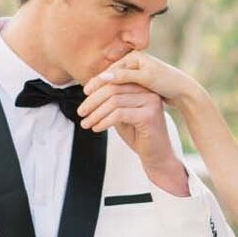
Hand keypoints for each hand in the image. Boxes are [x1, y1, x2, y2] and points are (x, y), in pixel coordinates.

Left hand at [78, 62, 186, 188]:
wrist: (157, 156)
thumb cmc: (138, 135)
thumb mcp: (121, 114)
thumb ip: (111, 101)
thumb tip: (89, 89)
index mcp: (143, 87)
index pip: (116, 80)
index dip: (97, 86)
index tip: (83, 95)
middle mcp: (149, 91)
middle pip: (113, 89)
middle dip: (93, 101)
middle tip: (81, 112)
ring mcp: (151, 102)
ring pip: (114, 101)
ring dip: (96, 113)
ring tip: (86, 123)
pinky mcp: (149, 116)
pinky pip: (119, 114)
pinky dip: (104, 121)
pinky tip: (96, 128)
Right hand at [84, 51, 199, 108]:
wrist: (185, 90)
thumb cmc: (168, 82)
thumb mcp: (147, 78)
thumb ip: (125, 77)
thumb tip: (103, 77)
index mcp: (134, 57)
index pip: (109, 71)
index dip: (96, 83)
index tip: (85, 94)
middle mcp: (133, 62)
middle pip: (109, 78)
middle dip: (95, 91)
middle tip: (83, 103)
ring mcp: (135, 72)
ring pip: (113, 86)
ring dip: (101, 97)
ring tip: (90, 107)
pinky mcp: (138, 82)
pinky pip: (120, 90)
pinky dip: (111, 99)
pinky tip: (103, 108)